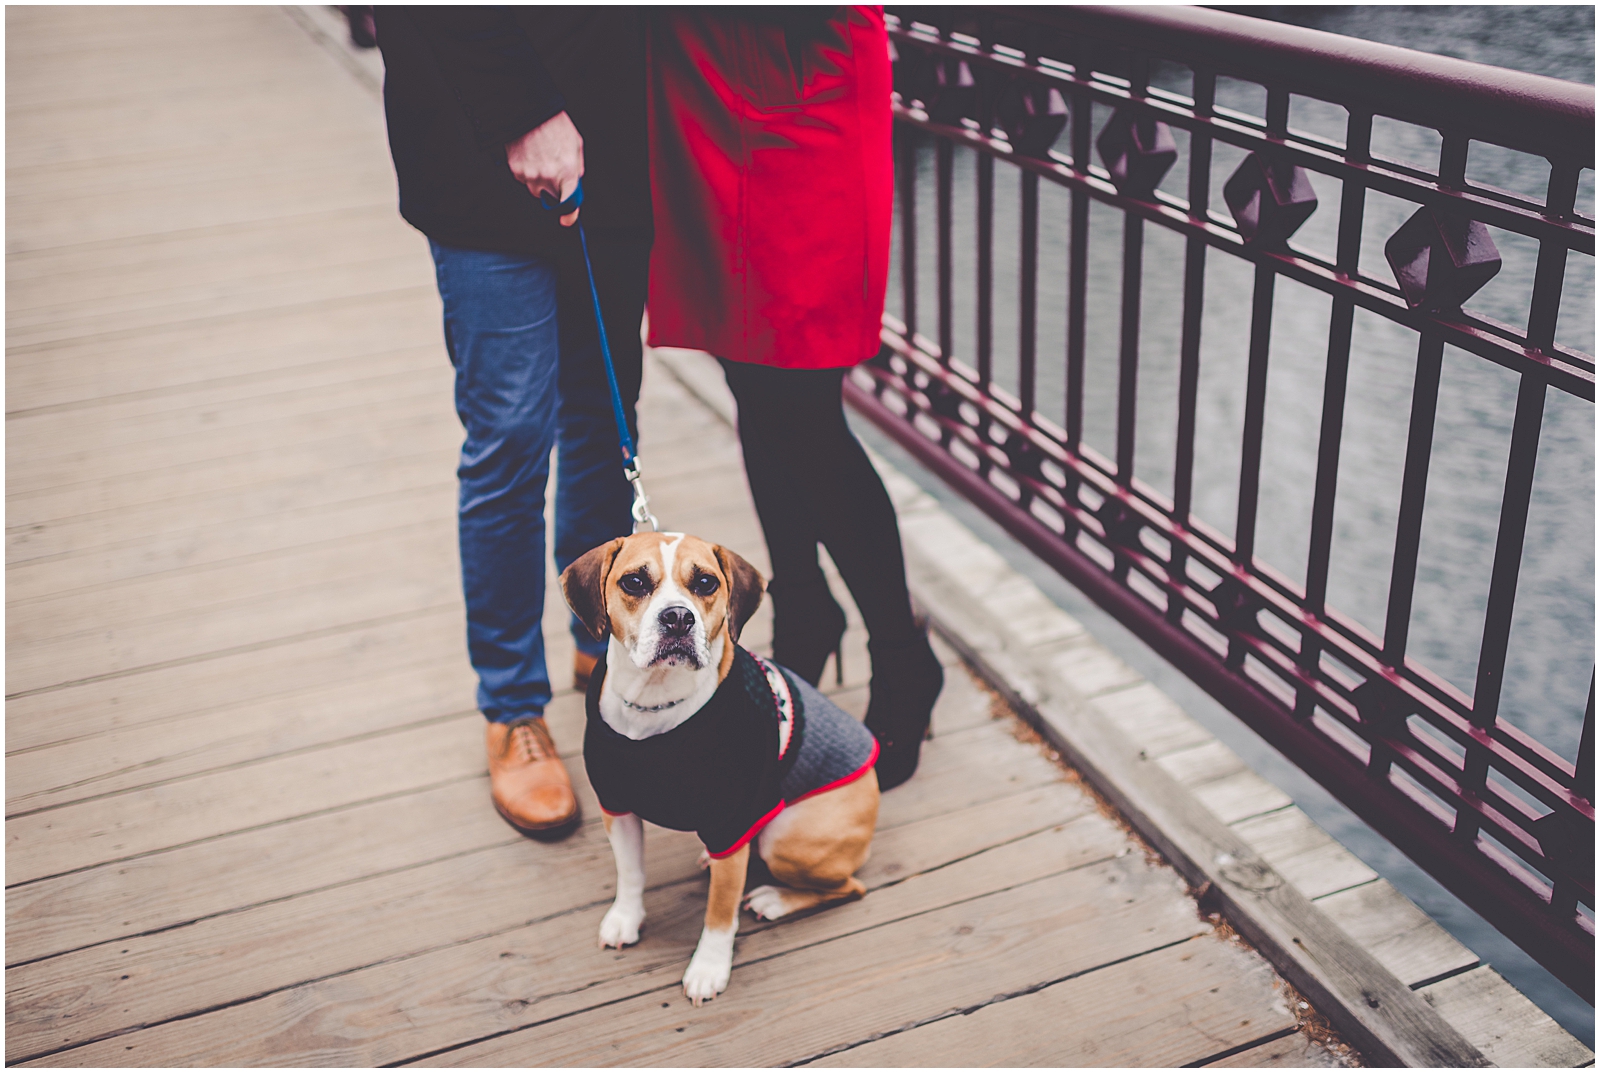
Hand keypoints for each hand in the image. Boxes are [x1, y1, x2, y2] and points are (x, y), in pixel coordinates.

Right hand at [505, 110, 582, 225]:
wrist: (529, 110)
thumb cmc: (554, 124)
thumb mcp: (576, 145)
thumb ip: (577, 168)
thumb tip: (575, 183)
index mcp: (567, 171)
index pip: (569, 203)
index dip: (569, 214)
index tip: (568, 218)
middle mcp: (548, 177)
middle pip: (551, 197)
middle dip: (554, 188)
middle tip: (554, 169)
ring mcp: (530, 175)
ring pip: (535, 189)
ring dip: (540, 180)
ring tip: (541, 157)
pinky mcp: (515, 170)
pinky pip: (523, 179)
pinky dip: (527, 171)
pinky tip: (530, 154)